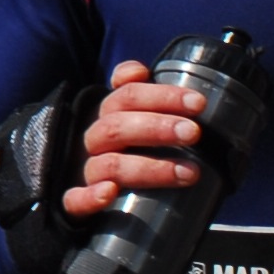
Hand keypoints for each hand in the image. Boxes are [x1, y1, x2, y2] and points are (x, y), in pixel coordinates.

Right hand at [63, 60, 205, 220]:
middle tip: (194, 133)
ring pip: (108, 164)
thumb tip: (140, 69)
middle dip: (157, 127)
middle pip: (117, 126)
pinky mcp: (76, 204)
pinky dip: (90, 196)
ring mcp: (85, 173)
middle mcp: (95, 141)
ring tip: (190, 173)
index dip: (160, 95)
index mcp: (111, 118)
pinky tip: (109, 192)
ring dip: (148, 167)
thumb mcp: (140, 125)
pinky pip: (75, 200)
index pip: (128, 96)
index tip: (198, 102)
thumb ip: (146, 101)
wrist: (94, 201)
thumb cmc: (129, 157)